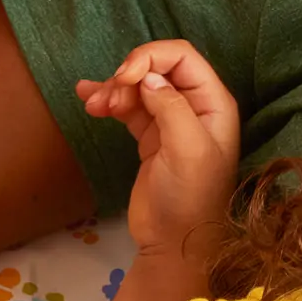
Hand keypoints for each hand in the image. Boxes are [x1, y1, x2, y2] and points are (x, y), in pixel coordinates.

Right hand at [76, 40, 239, 265]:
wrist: (172, 243)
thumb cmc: (190, 198)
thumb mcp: (188, 150)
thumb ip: (172, 107)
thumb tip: (148, 78)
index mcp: (213, 103)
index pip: (182, 57)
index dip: (149, 57)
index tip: (123, 76)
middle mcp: (194, 106)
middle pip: (156, 68)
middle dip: (127, 76)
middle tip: (106, 100)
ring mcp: (170, 121)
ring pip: (139, 87)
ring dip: (114, 90)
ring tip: (95, 108)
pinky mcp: (150, 137)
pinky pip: (128, 107)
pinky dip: (108, 100)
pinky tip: (88, 99)